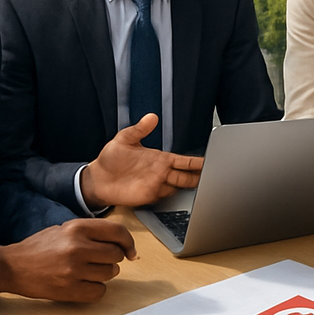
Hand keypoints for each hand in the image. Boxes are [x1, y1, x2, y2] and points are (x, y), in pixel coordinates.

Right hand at [0, 218, 135, 301]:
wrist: (13, 266)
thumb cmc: (41, 246)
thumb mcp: (66, 228)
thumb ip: (92, 232)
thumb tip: (122, 242)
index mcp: (77, 227)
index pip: (117, 232)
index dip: (128, 242)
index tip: (130, 251)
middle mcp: (77, 247)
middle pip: (116, 255)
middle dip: (113, 259)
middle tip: (101, 261)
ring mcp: (73, 270)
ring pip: (110, 273)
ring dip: (105, 274)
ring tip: (90, 271)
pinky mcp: (68, 290)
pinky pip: (99, 292)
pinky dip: (96, 289)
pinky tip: (86, 284)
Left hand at [80, 114, 203, 209]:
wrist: (96, 180)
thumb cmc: (110, 159)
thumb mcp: (124, 139)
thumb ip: (139, 129)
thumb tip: (151, 116)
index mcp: (160, 158)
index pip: (183, 160)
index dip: (197, 161)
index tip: (211, 159)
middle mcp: (161, 172)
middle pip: (187, 175)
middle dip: (202, 175)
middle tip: (217, 175)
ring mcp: (156, 185)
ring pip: (180, 186)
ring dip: (193, 187)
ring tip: (208, 186)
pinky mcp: (148, 196)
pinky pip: (167, 197)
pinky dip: (177, 198)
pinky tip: (186, 197)